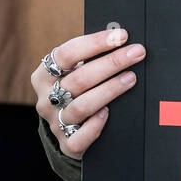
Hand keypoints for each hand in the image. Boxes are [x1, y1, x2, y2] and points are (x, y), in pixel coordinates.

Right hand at [32, 27, 145, 161]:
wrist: (66, 128)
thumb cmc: (76, 89)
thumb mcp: (74, 71)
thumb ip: (90, 58)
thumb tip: (120, 38)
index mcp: (44, 75)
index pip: (66, 54)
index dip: (95, 43)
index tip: (122, 36)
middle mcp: (46, 99)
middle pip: (79, 79)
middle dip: (112, 63)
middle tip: (137, 53)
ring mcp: (55, 123)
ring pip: (82, 106)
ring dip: (110, 90)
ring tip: (131, 78)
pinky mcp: (67, 145)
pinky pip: (79, 138)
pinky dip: (95, 125)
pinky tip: (109, 113)